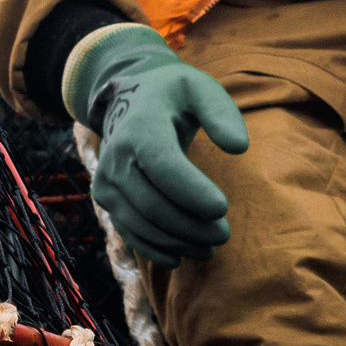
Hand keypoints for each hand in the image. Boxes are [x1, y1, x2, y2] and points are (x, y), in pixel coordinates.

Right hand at [65, 24, 247, 267]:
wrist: (130, 100)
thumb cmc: (173, 96)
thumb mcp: (200, 88)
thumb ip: (221, 113)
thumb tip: (239, 147)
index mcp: (140, 127)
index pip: (163, 167)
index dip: (192, 192)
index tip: (223, 207)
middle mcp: (115, 157)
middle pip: (154, 205)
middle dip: (192, 226)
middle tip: (225, 233)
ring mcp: (106, 181)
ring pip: (142, 225)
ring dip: (178, 242)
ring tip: (210, 247)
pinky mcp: (106, 200)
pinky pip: (129, 233)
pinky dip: (155, 250)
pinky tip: (181, 256)